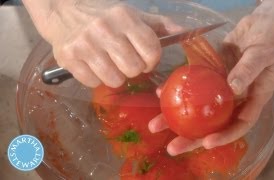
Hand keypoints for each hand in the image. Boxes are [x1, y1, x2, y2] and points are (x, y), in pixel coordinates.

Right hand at [23, 0, 181, 87]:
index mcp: (125, 17)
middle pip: (134, 69)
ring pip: (115, 80)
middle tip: (124, 60)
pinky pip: (93, 83)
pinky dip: (95, 78)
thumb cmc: (104, 15)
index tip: (144, 58)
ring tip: (108, 63)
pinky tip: (92, 65)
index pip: (152, 51)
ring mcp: (84, 45)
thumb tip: (185, 33)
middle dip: (133, 69)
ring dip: (115, 76)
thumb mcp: (132, 14)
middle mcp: (104, 30)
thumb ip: (159, 24)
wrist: (63, 11)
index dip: (152, 60)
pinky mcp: (69, 58)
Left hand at [148, 0, 273, 155]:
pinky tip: (160, 93)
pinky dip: (177, 89)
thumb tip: (232, 88)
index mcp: (252, 99)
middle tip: (172, 147)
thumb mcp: (264, 54)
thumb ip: (249, 71)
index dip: (224, 137)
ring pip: (198, 106)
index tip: (206, 143)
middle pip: (212, 123)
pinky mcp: (209, 73)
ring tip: (156, 125)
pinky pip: (192, 85)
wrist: (265, 21)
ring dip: (177, 116)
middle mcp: (233, 97)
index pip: (238, 125)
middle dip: (192, 137)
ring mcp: (219, 86)